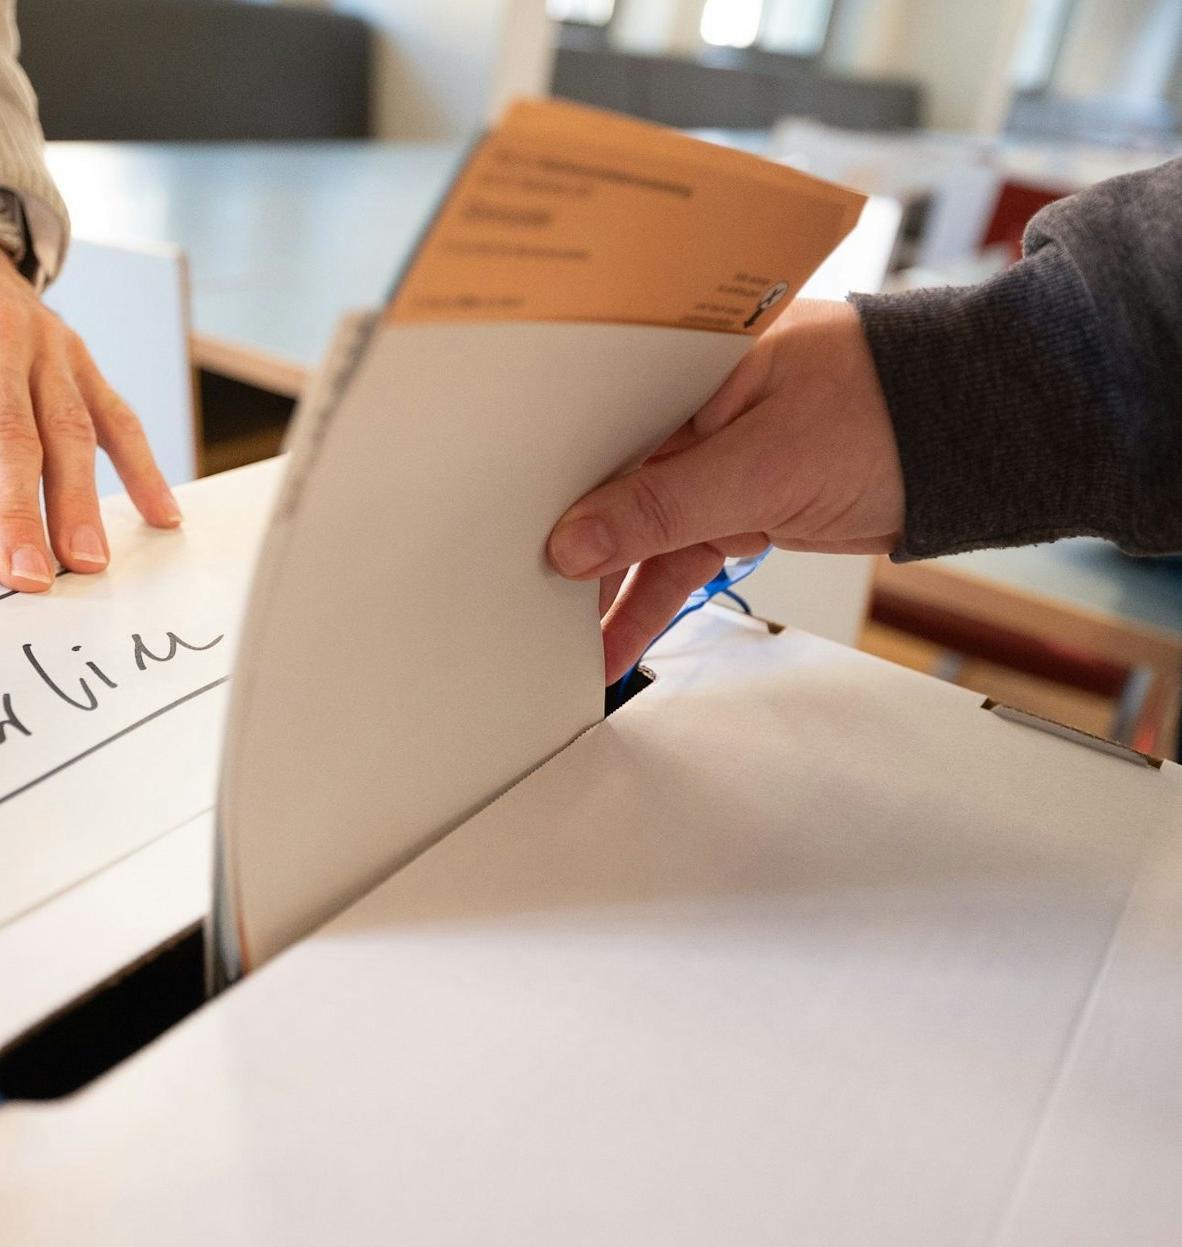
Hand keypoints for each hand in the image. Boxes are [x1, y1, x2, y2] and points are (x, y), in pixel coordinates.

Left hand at [0, 213, 180, 590]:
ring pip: (69, 432)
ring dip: (80, 503)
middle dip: (19, 515)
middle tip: (26, 579)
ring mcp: (44, 344)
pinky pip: (115, 416)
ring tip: (85, 563)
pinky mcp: (77, 356)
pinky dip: (142, 467)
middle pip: (10, 439)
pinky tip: (158, 515)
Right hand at [545, 300, 904, 679]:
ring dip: (608, 583)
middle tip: (521, 595)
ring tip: (563, 641)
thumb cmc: (892, 410)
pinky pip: (678, 552)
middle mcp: (690, 403)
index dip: (549, 474)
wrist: (980, 440)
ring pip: (640, 525)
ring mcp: (715, 454)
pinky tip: (618, 639)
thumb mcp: (762, 465)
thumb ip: (663, 506)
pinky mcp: (739, 499)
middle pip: (606, 477)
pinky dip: (652, 595)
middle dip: (569, 538)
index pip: (594, 417)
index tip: (514, 531)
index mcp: (687, 359)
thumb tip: (575, 542)